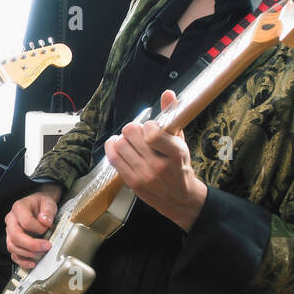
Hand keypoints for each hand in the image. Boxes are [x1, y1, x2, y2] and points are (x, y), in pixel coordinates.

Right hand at [5, 184, 60, 268]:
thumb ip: (48, 210)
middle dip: (32, 245)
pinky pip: (13, 254)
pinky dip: (22, 261)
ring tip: (42, 253)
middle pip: (16, 236)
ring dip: (28, 253)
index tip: (48, 228)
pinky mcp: (12, 241)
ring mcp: (9, 232)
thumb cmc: (42, 204)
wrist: (38, 206)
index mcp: (19, 208)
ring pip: (12, 247)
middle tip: (47, 247)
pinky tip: (32, 263)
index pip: (26, 222)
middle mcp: (11, 220)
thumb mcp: (48, 202)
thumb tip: (45, 221)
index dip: (39, 228)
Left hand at [103, 90, 207, 230]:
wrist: (180, 199)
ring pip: (120, 144)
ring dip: (123, 138)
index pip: (152, 132)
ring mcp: (144, 176)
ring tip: (130, 141)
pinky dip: (112, 147)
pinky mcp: (132, 182)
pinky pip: (113, 158)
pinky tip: (117, 145)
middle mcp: (159, 166)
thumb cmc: (180, 167)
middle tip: (139, 134)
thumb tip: (168, 94)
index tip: (152, 128)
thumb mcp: (181, 142)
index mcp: (176, 153)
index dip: (149, 125)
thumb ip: (173, 117)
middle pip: (131, 133)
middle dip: (134, 129)